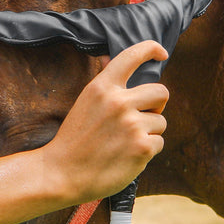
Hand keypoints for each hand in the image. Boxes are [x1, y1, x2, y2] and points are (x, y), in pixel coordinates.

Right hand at [44, 40, 168, 201]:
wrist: (61, 174)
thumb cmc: (72, 140)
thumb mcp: (83, 103)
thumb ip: (103, 84)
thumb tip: (110, 60)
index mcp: (102, 87)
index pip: (132, 56)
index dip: (151, 49)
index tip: (160, 53)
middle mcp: (119, 102)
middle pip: (161, 92)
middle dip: (156, 105)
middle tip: (141, 117)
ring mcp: (132, 125)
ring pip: (161, 121)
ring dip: (149, 131)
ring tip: (125, 142)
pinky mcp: (142, 147)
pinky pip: (159, 142)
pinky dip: (147, 150)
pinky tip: (126, 156)